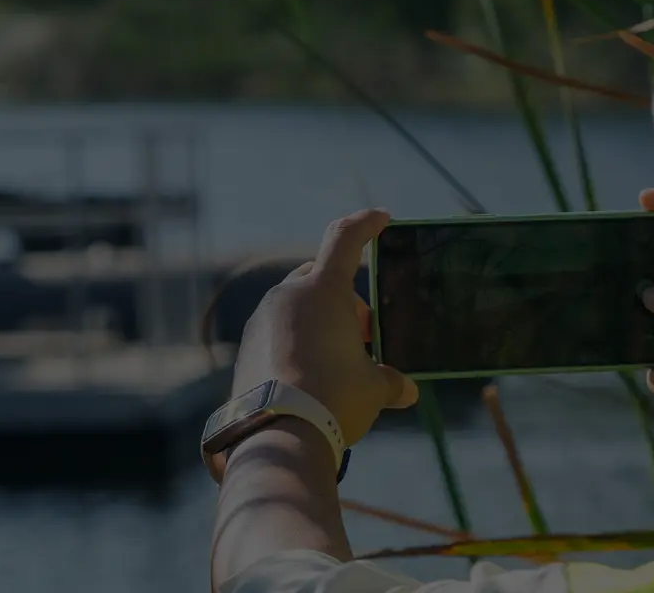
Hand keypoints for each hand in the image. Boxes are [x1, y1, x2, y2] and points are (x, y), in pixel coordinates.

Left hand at [231, 209, 418, 445]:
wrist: (278, 437)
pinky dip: (297, 342)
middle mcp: (288, 296)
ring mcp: (262, 320)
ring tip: (338, 360)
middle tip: (364, 334)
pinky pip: (277, 332)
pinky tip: (310, 375)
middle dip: (346, 299)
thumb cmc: (334, 400)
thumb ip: (391, 382)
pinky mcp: (247, 347)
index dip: (366, 224)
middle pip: (321, 277)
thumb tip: (406, 391)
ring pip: (297, 306)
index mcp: (324, 290)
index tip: (381, 218)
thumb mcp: (373, 389)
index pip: (345, 237)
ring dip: (320, 322)